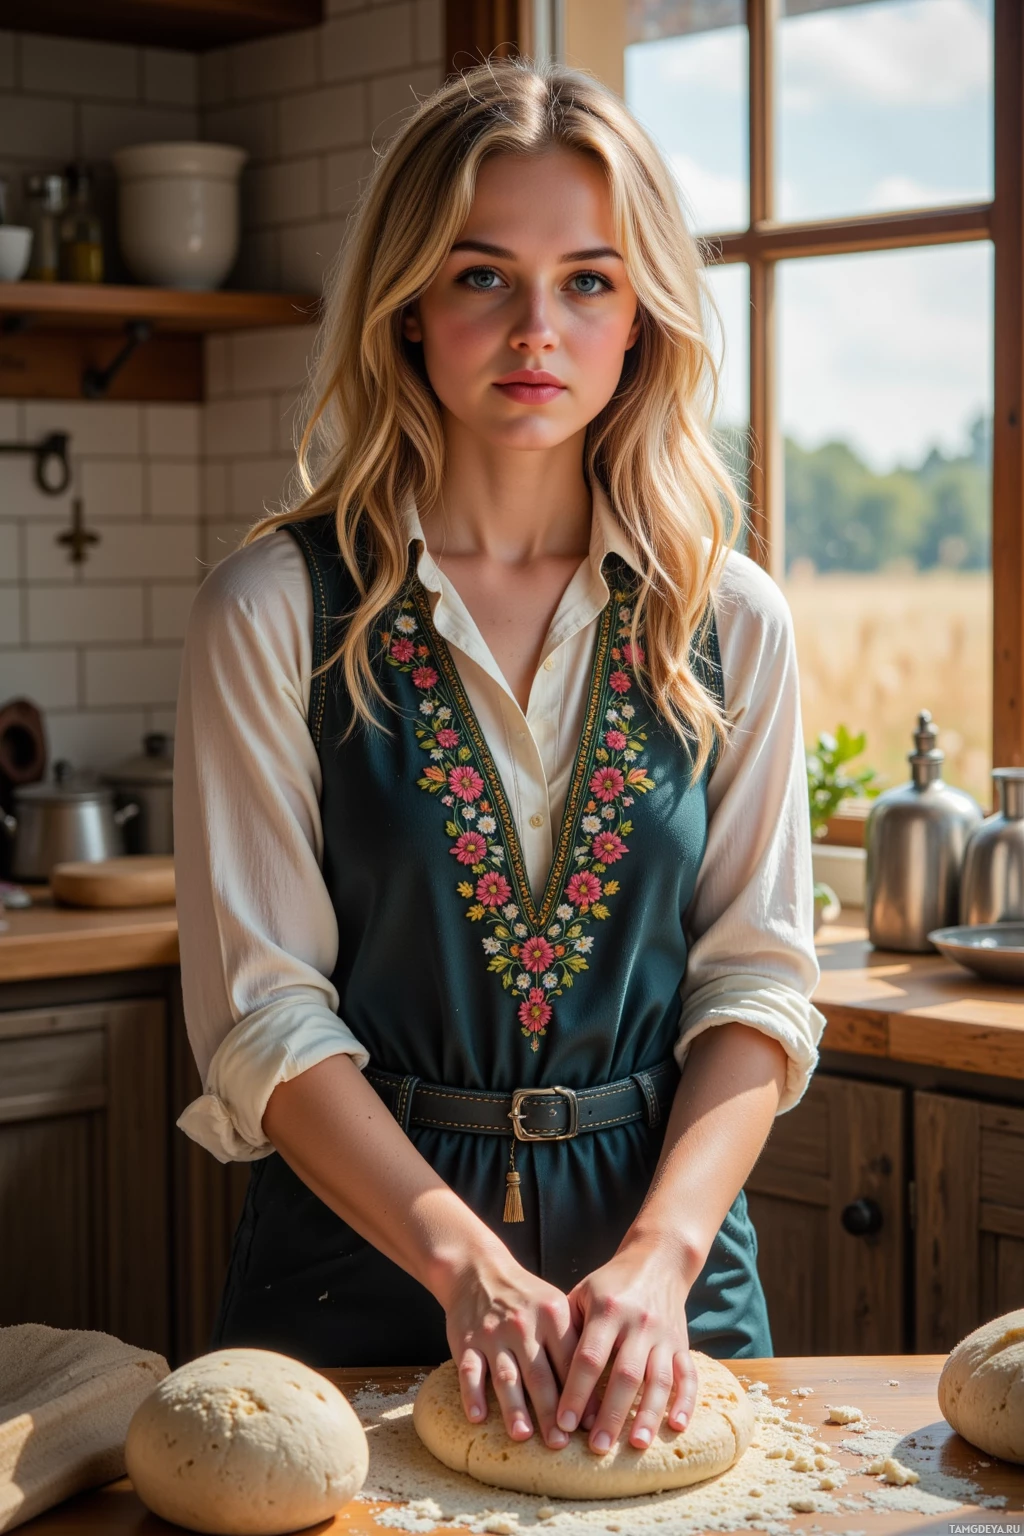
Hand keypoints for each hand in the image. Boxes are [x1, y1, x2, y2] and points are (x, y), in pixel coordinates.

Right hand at [439, 1243, 579, 1449]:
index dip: (581, 1394)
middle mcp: (523, 1325)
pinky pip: (469, 1371)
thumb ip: (573, 1342)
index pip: (570, 1360)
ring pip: (506, 1376)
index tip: (590, 1425)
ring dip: (515, 1408)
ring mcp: (493, 1334)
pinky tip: (478, 1417)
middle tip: (559, 1443)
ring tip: (523, 1435)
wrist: (479, 1271)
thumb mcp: (555, 1307)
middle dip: (550, 1412)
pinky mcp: (466, 1341)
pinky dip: (473, 1395)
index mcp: (552, 1316)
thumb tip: (600, 1390)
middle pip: (539, 1375)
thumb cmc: (526, 1298)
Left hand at [556, 1234, 697, 1453]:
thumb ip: (567, 1328)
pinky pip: (689, 1375)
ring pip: (658, 1380)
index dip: (576, 1392)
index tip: (562, 1423)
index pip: (589, 1357)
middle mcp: (639, 1323)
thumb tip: (543, 1372)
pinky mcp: (683, 1343)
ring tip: (635, 1445)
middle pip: (625, 1374)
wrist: (657, 1260)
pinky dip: (685, 1402)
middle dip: (610, 1414)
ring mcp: (664, 1335)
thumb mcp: (584, 1292)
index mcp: (608, 1309)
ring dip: (648, 1415)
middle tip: (596, 1447)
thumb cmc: (610, 1284)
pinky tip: (677, 1426)